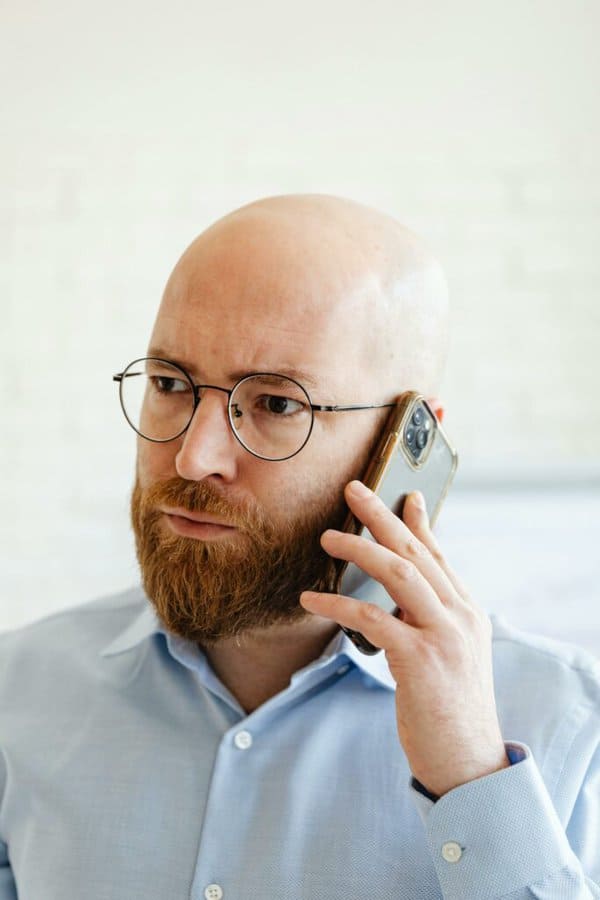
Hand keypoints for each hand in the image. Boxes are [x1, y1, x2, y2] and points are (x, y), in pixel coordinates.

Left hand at [300, 480, 509, 798]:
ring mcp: (443, 636)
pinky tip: (311, 600)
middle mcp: (460, 616)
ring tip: (326, 537)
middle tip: (352, 490)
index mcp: (467, 612)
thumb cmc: (449, 709)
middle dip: (382, 517)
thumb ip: (430, 619)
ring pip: (399, 573)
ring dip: (360, 549)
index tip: (402, 494)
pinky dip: (339, 604)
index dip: (418, 522)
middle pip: (416, 552)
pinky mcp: (420, 660)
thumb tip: (401, 594)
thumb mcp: (450, 655)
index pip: (439, 555)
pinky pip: (372, 618)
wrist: (468, 762)